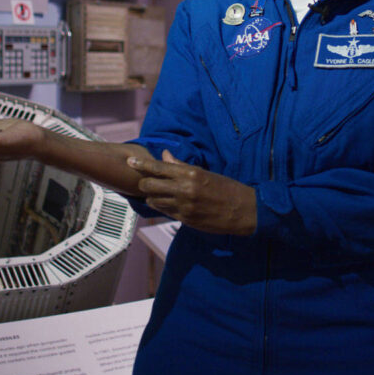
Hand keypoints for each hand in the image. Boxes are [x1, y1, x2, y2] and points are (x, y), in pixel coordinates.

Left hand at [128, 150, 256, 235]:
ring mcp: (183, 206)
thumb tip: (165, 155)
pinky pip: (165, 212)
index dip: (141, 164)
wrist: (242, 210)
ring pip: (154, 200)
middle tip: (145, 181)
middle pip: (149, 184)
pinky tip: (166, 204)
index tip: (130, 161)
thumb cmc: (226, 188)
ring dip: (152, 197)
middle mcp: (184, 189)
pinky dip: (162, 207)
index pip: (158, 167)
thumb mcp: (205, 172)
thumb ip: (182, 166)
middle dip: (144, 182)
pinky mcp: (185, 219)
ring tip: (156, 194)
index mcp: (190, 173)